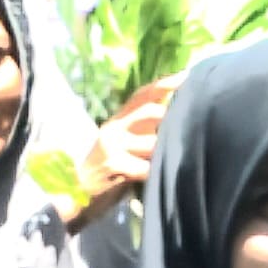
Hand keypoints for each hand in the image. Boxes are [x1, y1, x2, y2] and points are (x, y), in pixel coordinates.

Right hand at [64, 83, 176, 218]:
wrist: (77, 191)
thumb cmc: (110, 169)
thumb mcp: (125, 143)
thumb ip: (145, 128)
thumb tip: (176, 112)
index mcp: (118, 118)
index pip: (142, 94)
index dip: (165, 84)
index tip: (187, 76)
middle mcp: (114, 126)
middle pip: (149, 112)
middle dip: (171, 118)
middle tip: (190, 126)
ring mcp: (111, 144)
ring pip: (152, 141)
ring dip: (165, 151)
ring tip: (173, 159)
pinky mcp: (112, 162)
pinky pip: (145, 166)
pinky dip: (155, 171)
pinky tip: (156, 177)